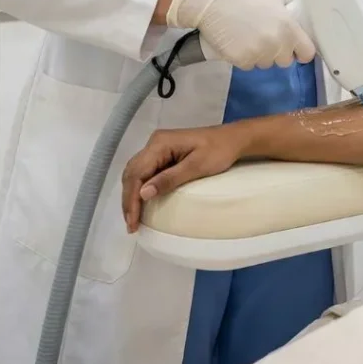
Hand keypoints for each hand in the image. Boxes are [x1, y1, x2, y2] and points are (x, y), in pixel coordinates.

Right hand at [122, 125, 242, 232]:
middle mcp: (155, 143)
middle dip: (128, 199)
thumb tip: (143, 193)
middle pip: (132, 173)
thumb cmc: (219, 151)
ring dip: (132, 195)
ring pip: (136, 172)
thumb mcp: (196, 166)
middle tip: (131, 225)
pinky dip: (141, 188)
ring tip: (134, 218)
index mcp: (160, 143)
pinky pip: (146, 171)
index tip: (133, 221)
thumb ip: (169, 179)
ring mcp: (158, 147)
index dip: (131, 198)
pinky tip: (142, 203)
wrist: (234, 139)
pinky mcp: (164, 153)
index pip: (137, 173)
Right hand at [166, 0, 315, 67]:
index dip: (302, 51)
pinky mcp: (241, 61)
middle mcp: (277, 44)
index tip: (295, 47)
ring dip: (261, 54)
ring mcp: (259, 54)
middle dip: (279, 52)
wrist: (212, 2)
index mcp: (288, 27)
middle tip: (265, 36)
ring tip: (248, 36)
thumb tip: (300, 17)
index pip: (307, 53)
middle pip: (286, 60)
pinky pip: (249, 65)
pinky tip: (238, 42)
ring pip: (266, 63)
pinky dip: (245, 57)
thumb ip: (290, 8)